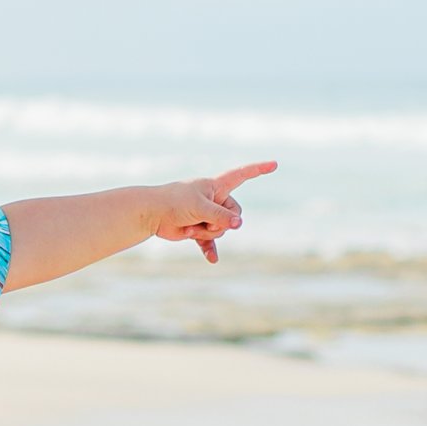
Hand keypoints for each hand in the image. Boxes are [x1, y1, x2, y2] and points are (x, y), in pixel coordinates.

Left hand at [151, 161, 274, 263]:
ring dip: (208, 231)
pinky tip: (212, 260)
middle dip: (221, 221)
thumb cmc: (174, 202)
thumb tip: (239, 224)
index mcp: (216, 186)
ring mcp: (207, 214)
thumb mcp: (200, 207)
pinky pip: (210, 242)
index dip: (258, 169)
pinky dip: (210, 249)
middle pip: (234, 213)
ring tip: (191, 226)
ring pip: (222, 228)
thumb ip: (221, 216)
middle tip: (203, 219)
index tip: (275, 164)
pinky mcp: (198, 229)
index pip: (242, 175)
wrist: (151, 214)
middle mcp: (214, 198)